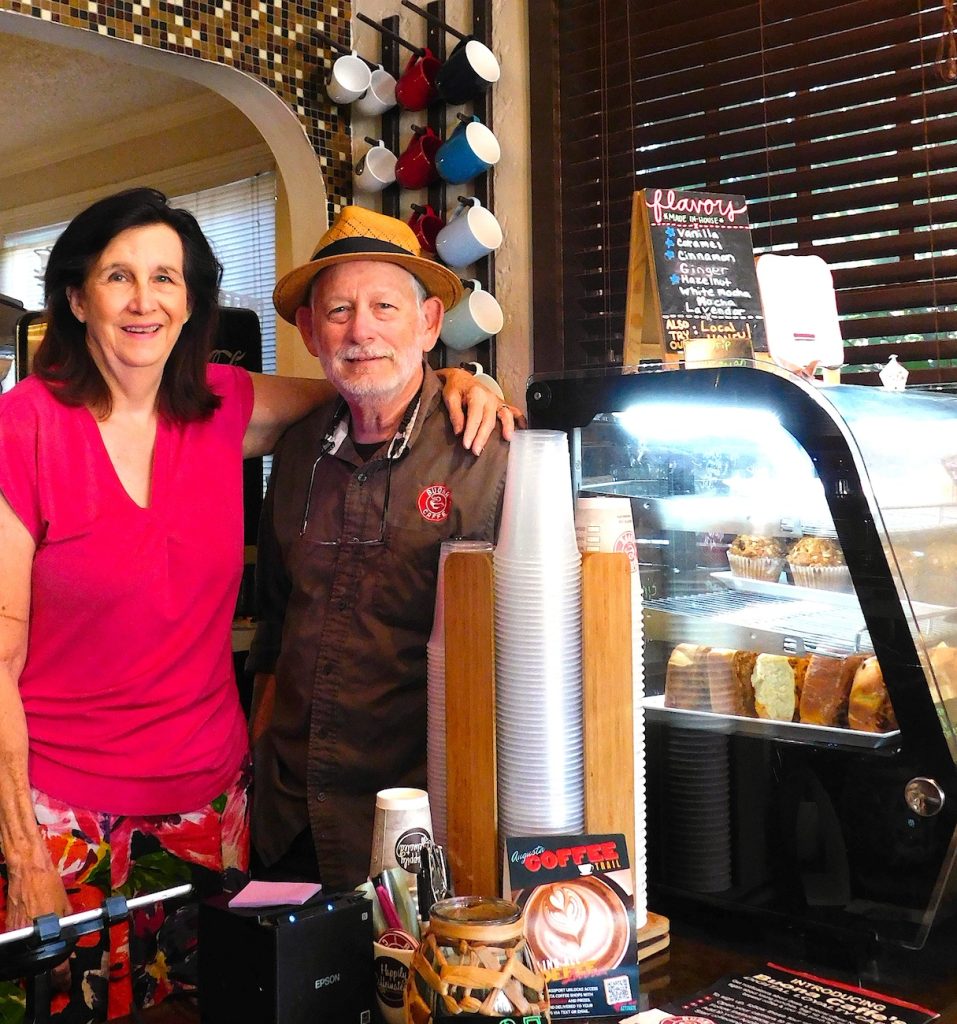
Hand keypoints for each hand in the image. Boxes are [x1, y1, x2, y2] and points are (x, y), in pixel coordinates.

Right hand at [5, 859, 73, 988]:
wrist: (28, 871)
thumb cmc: (48, 884)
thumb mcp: (66, 906)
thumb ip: (68, 925)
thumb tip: (70, 938)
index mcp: (47, 931)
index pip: (56, 963)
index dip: (61, 976)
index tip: (64, 982)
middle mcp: (28, 936)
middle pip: (35, 966)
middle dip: (46, 971)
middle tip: (56, 974)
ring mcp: (16, 933)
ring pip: (25, 958)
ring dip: (35, 961)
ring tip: (46, 960)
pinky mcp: (9, 928)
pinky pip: (18, 945)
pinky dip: (26, 947)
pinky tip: (33, 943)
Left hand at [439, 369, 526, 454]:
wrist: (462, 378)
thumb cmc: (456, 387)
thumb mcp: (450, 397)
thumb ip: (455, 414)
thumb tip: (459, 431)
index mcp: (476, 394)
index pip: (475, 416)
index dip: (471, 432)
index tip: (466, 444)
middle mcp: (489, 397)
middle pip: (489, 420)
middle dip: (483, 437)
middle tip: (476, 450)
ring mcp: (497, 401)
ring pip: (505, 415)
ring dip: (507, 427)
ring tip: (507, 438)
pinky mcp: (501, 404)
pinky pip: (514, 411)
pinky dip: (520, 419)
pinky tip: (522, 428)